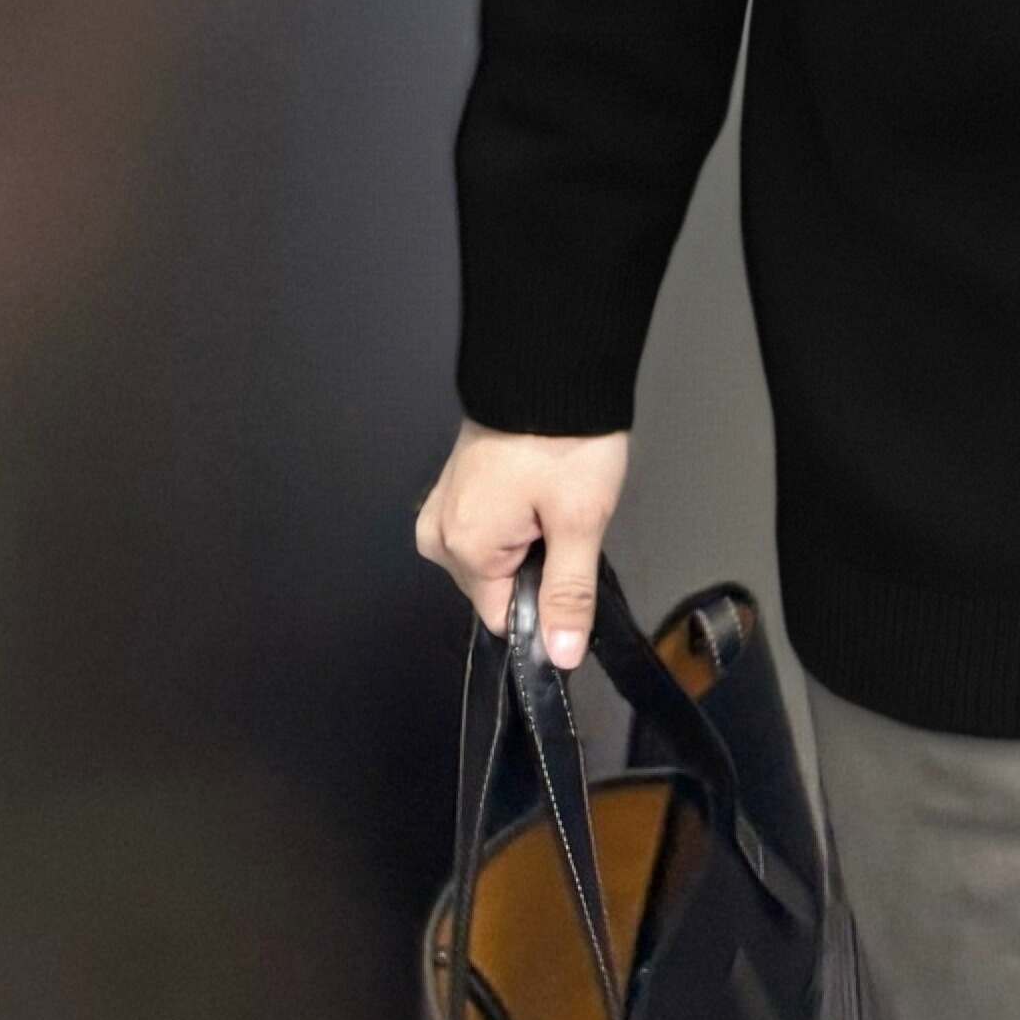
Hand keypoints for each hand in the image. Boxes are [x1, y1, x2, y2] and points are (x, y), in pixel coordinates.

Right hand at [414, 419, 630, 665]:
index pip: (504, 618)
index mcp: (463, 549)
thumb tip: (560, 655)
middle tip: (563, 517)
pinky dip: (518, 516)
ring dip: (530, 538)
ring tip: (552, 494)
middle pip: (498, 587)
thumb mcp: (579, 521)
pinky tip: (538, 485)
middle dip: (537, 565)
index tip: (570, 570)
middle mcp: (440, 534)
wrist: (549, 363)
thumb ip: (567, 594)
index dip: (544, 605)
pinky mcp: (458, 485)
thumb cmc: (563, 435)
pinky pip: (488, 525)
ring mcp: (445, 506)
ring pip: (496, 555)